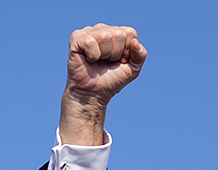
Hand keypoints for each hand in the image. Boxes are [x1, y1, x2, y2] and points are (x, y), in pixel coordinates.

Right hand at [60, 23, 147, 144]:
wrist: (93, 93)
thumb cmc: (112, 80)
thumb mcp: (133, 69)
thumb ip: (141, 55)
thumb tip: (135, 41)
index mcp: (117, 33)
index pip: (130, 33)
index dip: (127, 51)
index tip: (119, 61)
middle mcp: (103, 29)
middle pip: (119, 34)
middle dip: (116, 53)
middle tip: (107, 62)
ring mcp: (89, 32)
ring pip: (105, 36)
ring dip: (104, 55)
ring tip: (98, 61)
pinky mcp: (76, 38)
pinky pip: (91, 42)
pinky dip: (93, 56)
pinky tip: (89, 60)